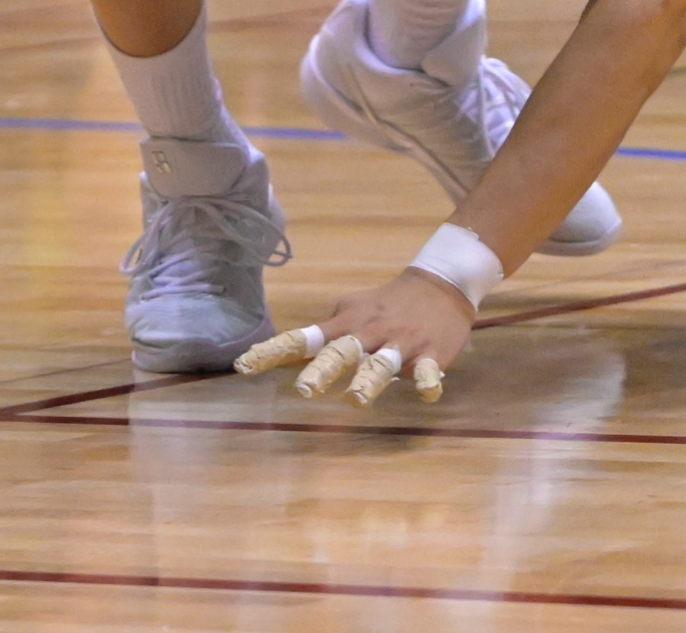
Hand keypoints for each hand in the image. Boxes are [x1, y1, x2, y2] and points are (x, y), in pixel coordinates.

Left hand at [233, 269, 472, 406]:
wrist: (441, 285)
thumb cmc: (388, 303)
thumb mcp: (354, 309)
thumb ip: (329, 330)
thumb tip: (297, 349)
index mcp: (347, 324)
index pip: (304, 338)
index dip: (273, 351)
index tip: (244, 365)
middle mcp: (368, 333)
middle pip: (341, 352)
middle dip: (323, 371)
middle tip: (304, 390)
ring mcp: (400, 344)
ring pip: (381, 364)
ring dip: (368, 380)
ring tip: (355, 399)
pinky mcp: (430, 353)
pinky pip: (427, 370)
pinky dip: (427, 381)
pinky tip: (427, 392)